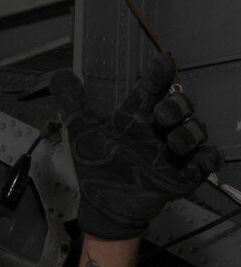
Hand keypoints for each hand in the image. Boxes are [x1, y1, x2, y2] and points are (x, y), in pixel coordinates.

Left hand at [52, 53, 221, 238]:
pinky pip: (206, 160)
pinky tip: (202, 160)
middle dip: (176, 106)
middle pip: (180, 106)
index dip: (158, 75)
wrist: (105, 203)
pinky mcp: (186, 172)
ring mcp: (174, 150)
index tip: (163, 62)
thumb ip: (73, 104)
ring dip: (189, 132)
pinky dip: (208, 158)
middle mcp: (159, 128)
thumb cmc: (98, 164)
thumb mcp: (83, 133)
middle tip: (161, 115)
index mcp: (137, 116)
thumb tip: (58, 75)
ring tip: (174, 143)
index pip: (152, 89)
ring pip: (195, 130)